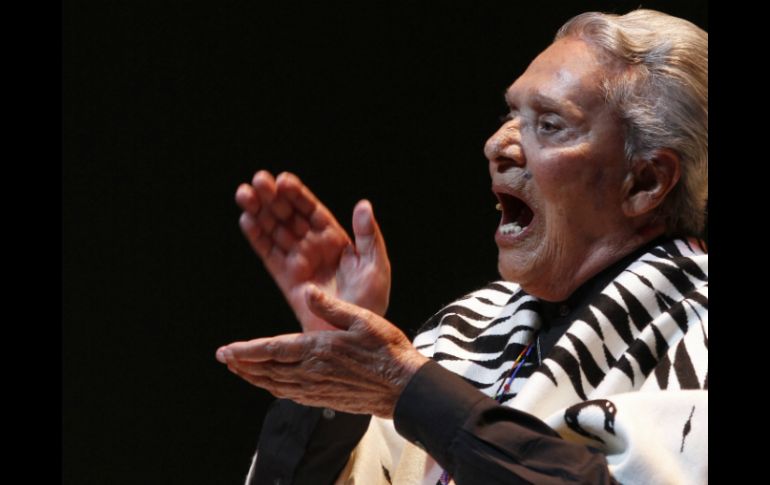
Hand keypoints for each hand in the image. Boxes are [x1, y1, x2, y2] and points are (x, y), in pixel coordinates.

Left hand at [216, 285, 429, 417]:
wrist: (404, 387)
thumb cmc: (387, 350)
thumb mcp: (362, 319)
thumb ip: (331, 307)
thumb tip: (307, 291)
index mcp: (318, 349)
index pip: (272, 350)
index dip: (246, 351)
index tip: (225, 351)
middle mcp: (312, 372)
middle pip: (268, 371)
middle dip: (243, 365)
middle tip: (225, 359)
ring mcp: (317, 388)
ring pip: (276, 385)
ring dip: (255, 378)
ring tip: (240, 370)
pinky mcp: (324, 398)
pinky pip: (291, 395)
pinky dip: (274, 388)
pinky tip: (271, 384)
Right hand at [236, 171, 390, 330]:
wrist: (350, 337)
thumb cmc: (369, 303)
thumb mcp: (376, 266)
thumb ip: (368, 236)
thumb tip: (362, 205)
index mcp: (335, 239)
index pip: (312, 211)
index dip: (297, 195)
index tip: (283, 180)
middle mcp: (313, 246)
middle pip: (289, 215)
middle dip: (273, 197)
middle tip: (258, 180)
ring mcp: (297, 261)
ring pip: (274, 230)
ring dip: (259, 211)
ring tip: (244, 193)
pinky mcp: (284, 278)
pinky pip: (268, 253)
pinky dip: (256, 237)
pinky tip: (246, 220)